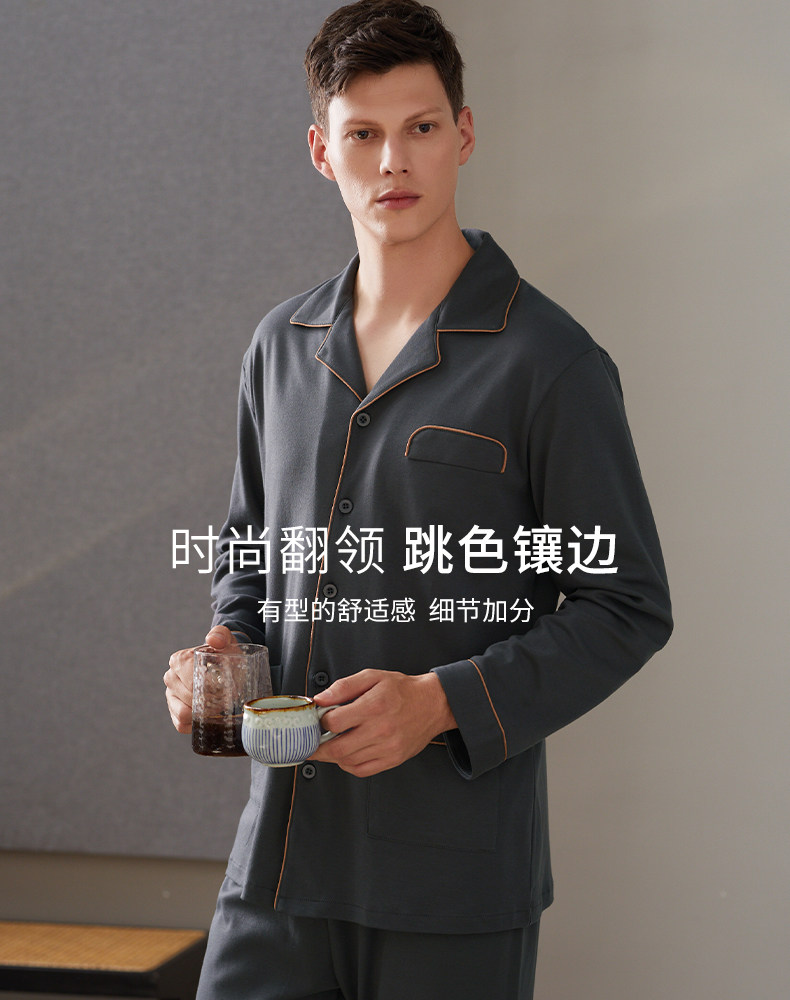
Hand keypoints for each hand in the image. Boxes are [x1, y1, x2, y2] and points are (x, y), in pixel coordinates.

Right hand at [163, 625, 238, 733]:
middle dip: (209, 702)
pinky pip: (181, 725)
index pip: (191, 681)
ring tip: (218, 706)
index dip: (210, 688)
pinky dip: (196, 724)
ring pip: (183, 714)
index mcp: (179, 660)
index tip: (225, 688)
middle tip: (226, 699)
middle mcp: (170, 677)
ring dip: (203, 714)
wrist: (223, 664)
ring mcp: (170, 695)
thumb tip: (213, 640)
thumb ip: (222, 635)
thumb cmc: (224, 653)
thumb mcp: (227, 641)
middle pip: (188, 699)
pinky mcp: (174, 711)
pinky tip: (208, 715)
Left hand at [309, 669, 455, 777]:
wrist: (433, 703)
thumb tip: (320, 699)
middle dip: (318, 747)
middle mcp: (381, 729)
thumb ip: (344, 687)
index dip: (321, 721)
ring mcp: (387, 747)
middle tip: (312, 742)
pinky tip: (347, 754)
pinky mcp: (393, 759)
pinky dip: (348, 765)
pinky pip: (362, 770)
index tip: (319, 719)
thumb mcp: (372, 677)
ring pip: (347, 761)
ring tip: (331, 744)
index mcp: (374, 705)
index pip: (334, 721)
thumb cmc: (403, 690)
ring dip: (333, 756)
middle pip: (337, 748)